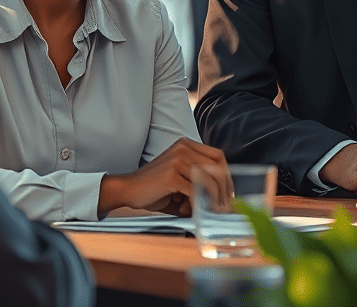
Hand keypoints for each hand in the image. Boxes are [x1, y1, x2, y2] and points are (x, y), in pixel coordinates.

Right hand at [98, 137, 228, 216]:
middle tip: (224, 207)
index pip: (217, 156)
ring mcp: (177, 160)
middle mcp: (183, 148)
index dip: (227, 175)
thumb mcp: (180, 178)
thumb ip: (199, 182)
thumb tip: (222, 198)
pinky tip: (196, 212)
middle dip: (224, 190)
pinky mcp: (171, 175)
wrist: (127, 190)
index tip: (229, 193)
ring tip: (211, 212)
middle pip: (217, 167)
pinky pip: (196, 191)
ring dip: (214, 199)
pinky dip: (200, 204)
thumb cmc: (156, 188)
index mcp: (186, 145)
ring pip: (209, 180)